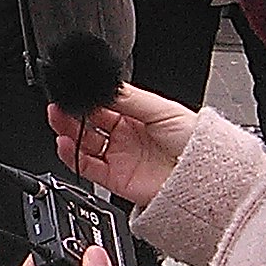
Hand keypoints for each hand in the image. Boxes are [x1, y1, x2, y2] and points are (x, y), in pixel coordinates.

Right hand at [46, 80, 195, 208]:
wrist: (207, 179)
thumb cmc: (197, 143)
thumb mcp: (162, 110)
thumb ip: (129, 99)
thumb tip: (101, 87)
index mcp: (137, 117)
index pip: (102, 104)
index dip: (85, 98)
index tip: (71, 91)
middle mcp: (125, 136)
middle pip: (88, 122)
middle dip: (71, 112)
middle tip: (59, 104)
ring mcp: (119, 157)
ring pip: (83, 143)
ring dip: (67, 131)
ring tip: (58, 119)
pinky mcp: (114, 178)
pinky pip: (85, 167)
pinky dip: (71, 156)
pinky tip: (66, 143)